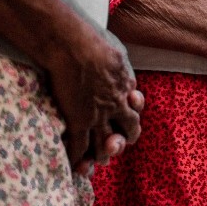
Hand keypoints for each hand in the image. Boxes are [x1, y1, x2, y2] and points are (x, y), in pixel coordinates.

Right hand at [46, 25, 142, 169]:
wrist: (72, 44)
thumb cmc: (93, 40)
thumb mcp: (118, 52)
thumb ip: (123, 69)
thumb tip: (128, 80)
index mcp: (126, 85)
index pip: (135, 107)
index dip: (131, 114)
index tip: (124, 116)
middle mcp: (116, 104)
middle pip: (130, 130)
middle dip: (124, 140)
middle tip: (114, 144)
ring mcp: (98, 115)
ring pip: (105, 146)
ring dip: (101, 156)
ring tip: (95, 162)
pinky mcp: (79, 121)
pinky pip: (80, 148)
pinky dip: (77, 159)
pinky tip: (74, 165)